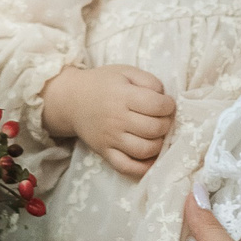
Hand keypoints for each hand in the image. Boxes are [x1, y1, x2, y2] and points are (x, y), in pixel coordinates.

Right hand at [41, 65, 175, 177]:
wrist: (71, 100)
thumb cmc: (102, 84)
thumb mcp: (125, 72)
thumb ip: (149, 81)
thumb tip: (165, 98)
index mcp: (122, 96)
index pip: (157, 105)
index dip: (169, 105)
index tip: (167, 104)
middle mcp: (116, 119)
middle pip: (154, 129)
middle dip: (166, 124)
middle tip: (163, 119)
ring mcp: (110, 138)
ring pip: (145, 150)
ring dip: (159, 144)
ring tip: (156, 135)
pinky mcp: (104, 152)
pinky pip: (126, 167)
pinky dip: (142, 168)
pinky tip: (150, 158)